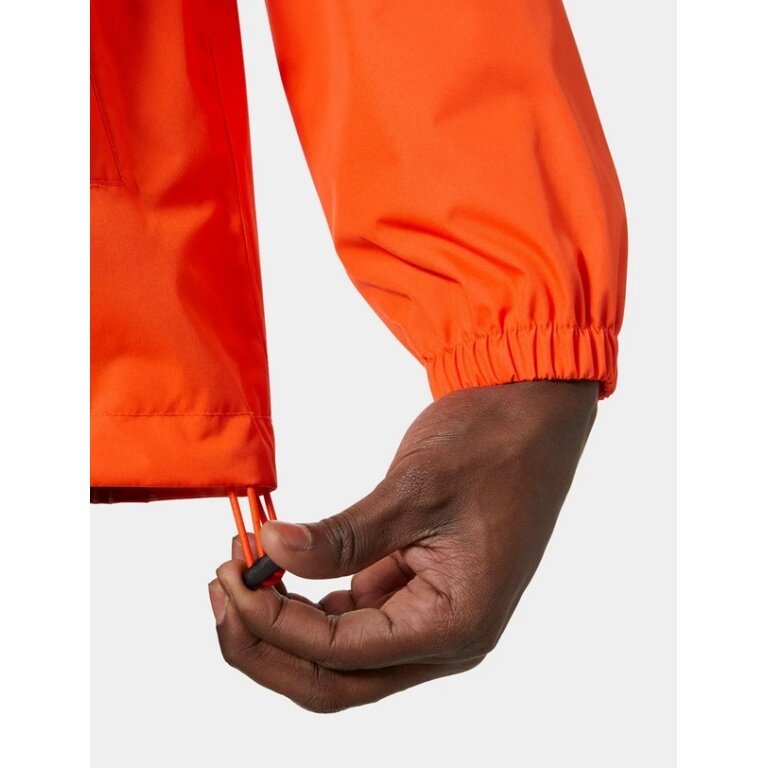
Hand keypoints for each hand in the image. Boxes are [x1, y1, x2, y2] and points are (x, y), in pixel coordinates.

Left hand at [209, 380, 597, 711]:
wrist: (531, 412)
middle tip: (220, 596)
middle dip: (268, 648)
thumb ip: (342, 536)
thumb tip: (272, 551)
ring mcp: (429, 617)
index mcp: (457, 625)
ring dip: (282, 629)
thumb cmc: (493, 445)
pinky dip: (307, 604)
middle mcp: (445, 638)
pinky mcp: (415, 590)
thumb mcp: (413, 490)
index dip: (275, 623)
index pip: (343, 652)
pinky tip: (276, 570)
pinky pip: (351, 621)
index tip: (231, 576)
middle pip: (336, 681)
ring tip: (236, 578)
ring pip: (339, 658)